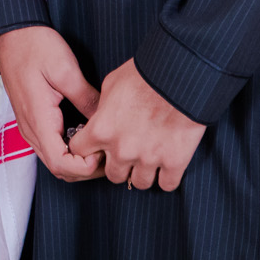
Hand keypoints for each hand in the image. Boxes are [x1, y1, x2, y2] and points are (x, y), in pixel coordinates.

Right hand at [0, 25, 101, 181]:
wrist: (9, 36)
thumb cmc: (33, 46)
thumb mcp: (65, 68)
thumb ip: (86, 97)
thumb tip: (104, 119)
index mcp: (38, 119)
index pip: (61, 164)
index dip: (85, 167)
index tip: (102, 150)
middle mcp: (31, 129)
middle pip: (59, 169)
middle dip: (86, 169)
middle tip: (108, 151)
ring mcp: (30, 127)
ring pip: (55, 161)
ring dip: (78, 162)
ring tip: (100, 144)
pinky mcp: (33, 121)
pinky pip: (51, 147)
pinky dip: (70, 151)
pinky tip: (85, 134)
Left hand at [67, 58, 204, 190]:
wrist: (179, 77)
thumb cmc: (144, 74)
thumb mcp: (112, 84)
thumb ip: (102, 109)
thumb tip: (102, 118)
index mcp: (101, 130)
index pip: (80, 153)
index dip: (89, 149)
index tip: (98, 145)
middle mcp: (122, 150)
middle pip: (113, 175)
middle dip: (119, 164)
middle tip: (129, 152)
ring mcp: (148, 159)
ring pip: (139, 183)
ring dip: (142, 172)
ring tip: (149, 157)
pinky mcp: (174, 162)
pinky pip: (166, 185)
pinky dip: (167, 177)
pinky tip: (167, 163)